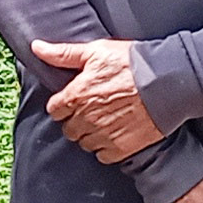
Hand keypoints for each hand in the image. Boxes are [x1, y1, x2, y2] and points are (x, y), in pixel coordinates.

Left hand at [31, 37, 163, 161]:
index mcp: (76, 96)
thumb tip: (36, 47)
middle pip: (68, 128)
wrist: (166, 83)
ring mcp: (103, 135)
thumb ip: (63, 54)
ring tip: (105, 120)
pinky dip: (106, 148)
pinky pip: (103, 155)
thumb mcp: (95, 52)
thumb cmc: (131, 64)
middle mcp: (86, 119)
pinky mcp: (121, 149)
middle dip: (75, 120)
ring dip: (91, 134)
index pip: (55, 110)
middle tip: (91, 109)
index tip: (74, 99)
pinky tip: (116, 133)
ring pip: (84, 143)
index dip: (63, 104)